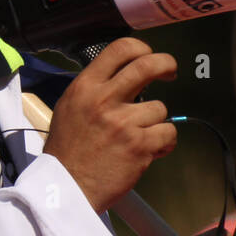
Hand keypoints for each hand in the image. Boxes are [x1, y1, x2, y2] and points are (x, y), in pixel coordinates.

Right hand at [41, 38, 176, 212]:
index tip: (148, 56)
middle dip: (166, 64)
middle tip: (170, 71)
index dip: (141, 48)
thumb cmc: (66, 152)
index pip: (120, 49)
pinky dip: (163, 143)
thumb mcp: (69, 108)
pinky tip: (149, 150)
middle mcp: (104, 100)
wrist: (66, 188)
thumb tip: (122, 76)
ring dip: (155, 122)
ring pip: (160, 107)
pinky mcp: (139, 145)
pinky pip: (168, 133)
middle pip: (148, 65)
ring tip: (140, 137)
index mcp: (84, 87)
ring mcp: (123, 122)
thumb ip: (94, 90)